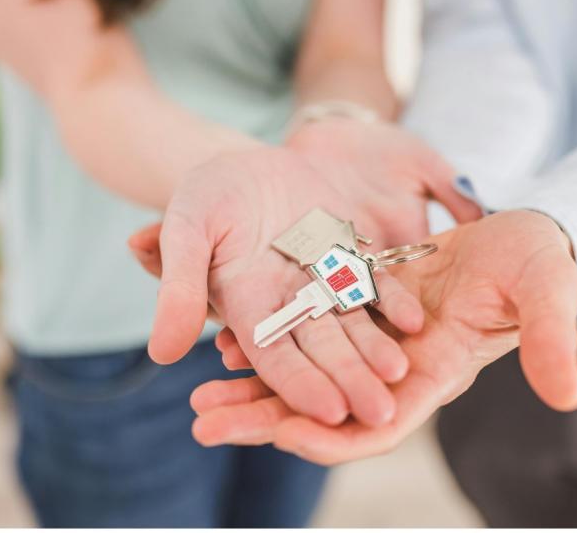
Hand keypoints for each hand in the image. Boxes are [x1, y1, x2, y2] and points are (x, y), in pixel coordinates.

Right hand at [131, 130, 480, 427]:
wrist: (248, 163)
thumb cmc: (208, 194)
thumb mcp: (187, 229)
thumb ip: (178, 287)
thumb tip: (163, 353)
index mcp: (247, 308)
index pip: (274, 356)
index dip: (301, 384)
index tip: (329, 412)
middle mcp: (289, 305)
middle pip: (322, 350)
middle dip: (350, 381)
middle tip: (381, 414)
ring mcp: (323, 282)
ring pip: (353, 323)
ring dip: (376, 349)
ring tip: (401, 373)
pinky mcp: (350, 257)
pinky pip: (375, 281)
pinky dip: (392, 300)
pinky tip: (414, 321)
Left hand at [186, 210, 576, 463]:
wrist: (524, 232)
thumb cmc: (541, 262)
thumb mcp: (548, 293)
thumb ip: (551, 339)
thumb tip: (569, 395)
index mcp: (436, 374)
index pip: (379, 425)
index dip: (333, 436)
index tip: (282, 434)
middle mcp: (398, 369)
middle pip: (326, 409)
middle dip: (266, 420)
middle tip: (204, 422)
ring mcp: (376, 341)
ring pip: (308, 374)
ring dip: (255, 385)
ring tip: (198, 391)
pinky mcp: (360, 308)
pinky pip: (306, 329)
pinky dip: (271, 337)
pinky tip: (224, 335)